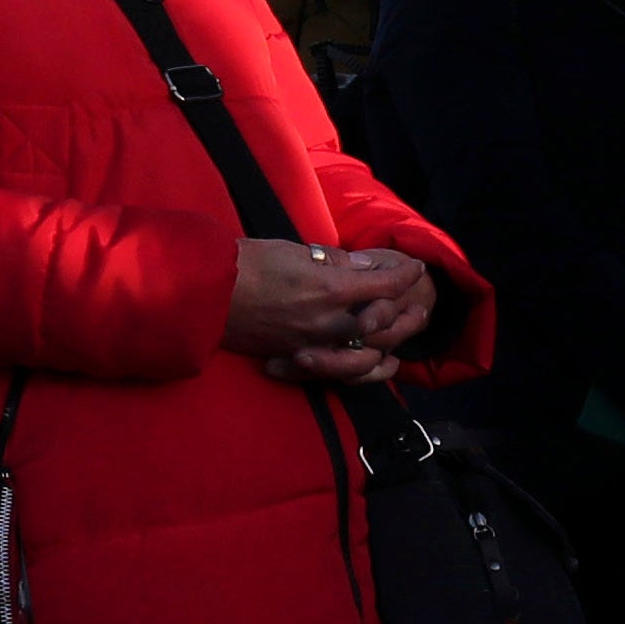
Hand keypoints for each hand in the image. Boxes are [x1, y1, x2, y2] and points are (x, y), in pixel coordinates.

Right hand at [226, 242, 438, 382]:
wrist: (205, 291)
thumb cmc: (246, 262)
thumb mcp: (293, 250)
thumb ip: (333, 262)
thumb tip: (364, 267)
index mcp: (327, 287)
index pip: (382, 285)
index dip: (404, 276)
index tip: (416, 269)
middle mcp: (326, 321)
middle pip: (381, 324)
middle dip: (406, 312)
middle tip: (419, 303)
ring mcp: (312, 344)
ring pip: (366, 355)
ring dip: (392, 345)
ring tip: (405, 337)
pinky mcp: (296, 359)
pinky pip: (340, 373)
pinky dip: (365, 372)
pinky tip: (380, 365)